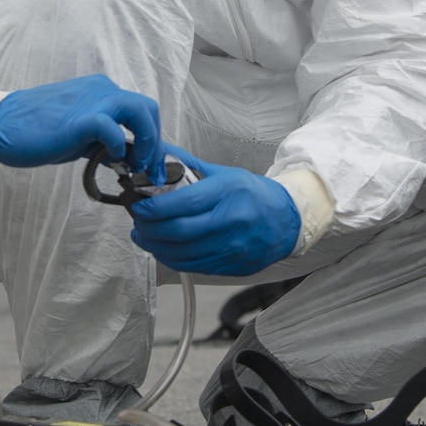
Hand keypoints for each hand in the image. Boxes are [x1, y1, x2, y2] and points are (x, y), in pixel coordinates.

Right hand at [0, 74, 163, 176]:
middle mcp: (101, 90)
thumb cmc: (36, 130)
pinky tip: (109, 159)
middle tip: (148, 169)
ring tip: (135, 164)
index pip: (141, 111)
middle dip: (155, 141)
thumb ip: (103, 141)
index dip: (152, 140)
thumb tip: (126, 158)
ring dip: (146, 140)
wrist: (0, 123)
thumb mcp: (78, 135)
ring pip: (140, 110)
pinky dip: (118, 145)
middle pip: (148, 109)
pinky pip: (112, 127)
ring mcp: (92, 101)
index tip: (152, 166)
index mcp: (101, 92)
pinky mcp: (80, 119)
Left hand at [130, 146, 299, 276]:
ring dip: (154, 245)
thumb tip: (156, 159)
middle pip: (178, 231)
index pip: (184, 203)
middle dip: (148, 228)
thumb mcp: (224, 173)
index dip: (154, 207)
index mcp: (228, 193)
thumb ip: (188, 166)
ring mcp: (232, 248)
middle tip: (137, 220)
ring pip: (181, 253)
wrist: (288, 220)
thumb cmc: (254, 194)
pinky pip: (191, 266)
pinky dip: (170, 258)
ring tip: (143, 234)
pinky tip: (162, 248)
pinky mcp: (230, 266)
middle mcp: (231, 221)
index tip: (138, 205)